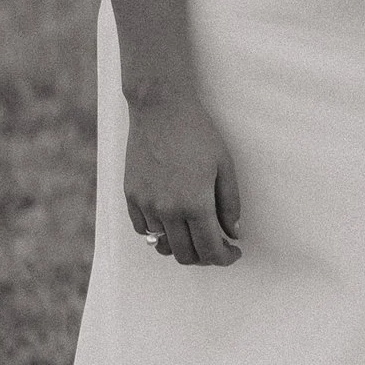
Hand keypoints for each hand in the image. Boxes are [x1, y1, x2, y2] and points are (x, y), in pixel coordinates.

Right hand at [123, 88, 242, 265]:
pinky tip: (173, 221)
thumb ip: (230, 203)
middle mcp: (167, 210)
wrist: (160, 107)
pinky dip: (160, 234)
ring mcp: (146, 204)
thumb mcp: (224, 165)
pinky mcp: (131, 195)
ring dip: (182, 246)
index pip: (210, 250)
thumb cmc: (197, 132)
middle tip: (217, 245)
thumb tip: (232, 232)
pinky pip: (144, 230)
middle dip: (206, 257)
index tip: (232, 252)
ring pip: (163, 246)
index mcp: (195, 204)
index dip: (225, 258)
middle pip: (186, 255)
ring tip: (195, 232)